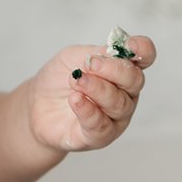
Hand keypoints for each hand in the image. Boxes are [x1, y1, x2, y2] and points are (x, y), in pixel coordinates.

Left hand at [27, 35, 155, 153]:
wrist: (37, 105)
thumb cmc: (59, 79)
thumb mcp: (74, 57)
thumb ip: (94, 54)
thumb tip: (111, 53)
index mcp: (122, 69)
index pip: (144, 58)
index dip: (143, 50)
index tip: (131, 46)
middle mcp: (125, 93)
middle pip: (134, 81)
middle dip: (113, 70)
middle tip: (90, 64)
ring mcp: (115, 117)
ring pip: (118, 104)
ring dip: (96, 89)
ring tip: (76, 81)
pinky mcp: (99, 136)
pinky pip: (101, 125)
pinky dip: (88, 111)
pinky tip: (76, 100)